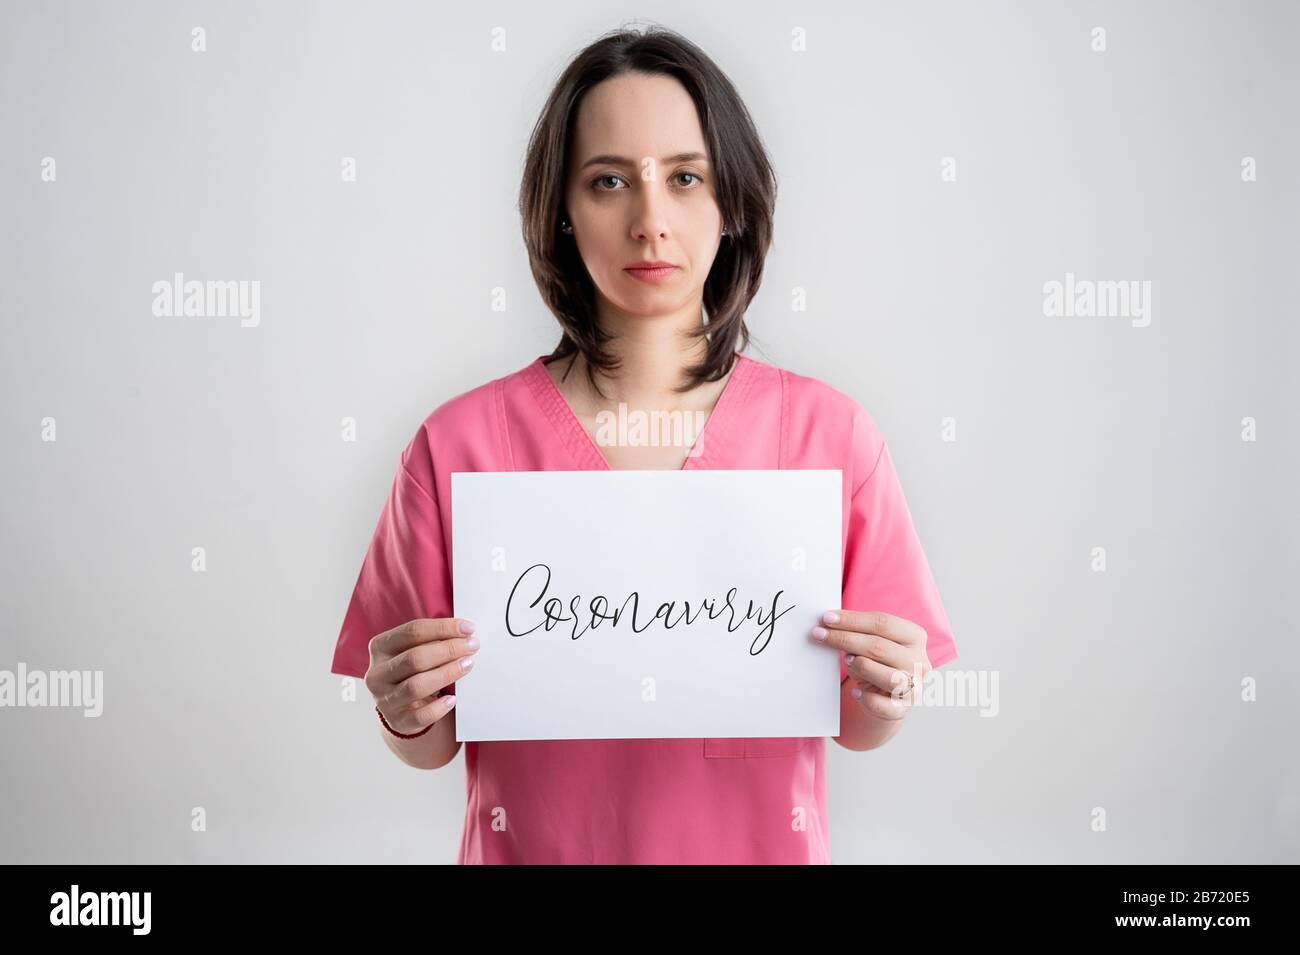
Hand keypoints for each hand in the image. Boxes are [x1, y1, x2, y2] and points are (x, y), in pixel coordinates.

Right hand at [364, 618, 478, 735]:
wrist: (402, 707)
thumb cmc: (413, 671)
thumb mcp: (415, 651)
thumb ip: (433, 641)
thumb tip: (465, 634)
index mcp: (380, 647)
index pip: (412, 632)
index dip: (442, 628)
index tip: (468, 628)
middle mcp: (377, 673)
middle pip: (415, 658)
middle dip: (448, 650)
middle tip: (473, 646)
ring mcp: (384, 699)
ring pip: (416, 686)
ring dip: (447, 673)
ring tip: (468, 665)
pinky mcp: (397, 721)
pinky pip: (420, 716)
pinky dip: (438, 708)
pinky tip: (453, 699)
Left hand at [812, 610, 929, 720]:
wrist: (888, 695)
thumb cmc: (878, 661)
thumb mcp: (873, 642)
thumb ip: (859, 633)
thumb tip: (829, 623)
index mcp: (914, 636)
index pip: (882, 623)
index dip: (852, 620)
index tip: (827, 618)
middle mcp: (918, 661)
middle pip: (879, 646)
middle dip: (845, 639)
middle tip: (819, 634)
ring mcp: (913, 686)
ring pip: (887, 676)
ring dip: (861, 666)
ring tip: (846, 661)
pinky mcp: (902, 708)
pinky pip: (884, 705)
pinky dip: (867, 698)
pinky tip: (855, 692)